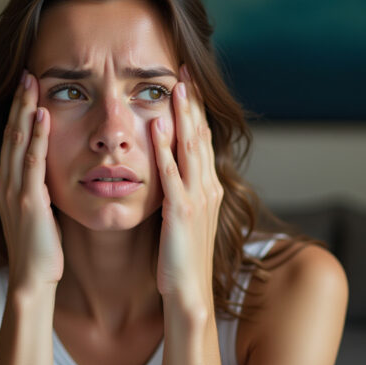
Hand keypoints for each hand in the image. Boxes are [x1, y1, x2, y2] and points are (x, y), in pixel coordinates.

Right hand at [0, 71, 62, 289]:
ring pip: (17, 140)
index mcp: (8, 185)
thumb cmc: (41, 251)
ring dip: (25, 109)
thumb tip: (51, 174)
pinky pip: (32, 161)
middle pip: (10, 133)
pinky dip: (36, 135)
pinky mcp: (28, 200)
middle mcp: (6, 183)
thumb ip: (40, 191)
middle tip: (26, 73)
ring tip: (31, 82)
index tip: (27, 88)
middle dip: (18, 102)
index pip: (12, 140)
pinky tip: (42, 115)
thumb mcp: (37, 213)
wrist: (33, 281)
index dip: (18, 112)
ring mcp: (14, 190)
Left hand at [151, 66, 222, 308]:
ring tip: (176, 86)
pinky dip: (165, 149)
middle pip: (200, 135)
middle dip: (193, 102)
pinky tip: (158, 127)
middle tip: (185, 69)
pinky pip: (172, 174)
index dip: (195, 109)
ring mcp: (196, 198)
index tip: (187, 81)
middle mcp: (207, 187)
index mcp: (207, 188)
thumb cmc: (181, 260)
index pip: (202, 139)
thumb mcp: (184, 219)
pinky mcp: (182, 212)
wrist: (189, 295)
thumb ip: (180, 191)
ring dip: (184, 115)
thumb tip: (169, 168)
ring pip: (191, 148)